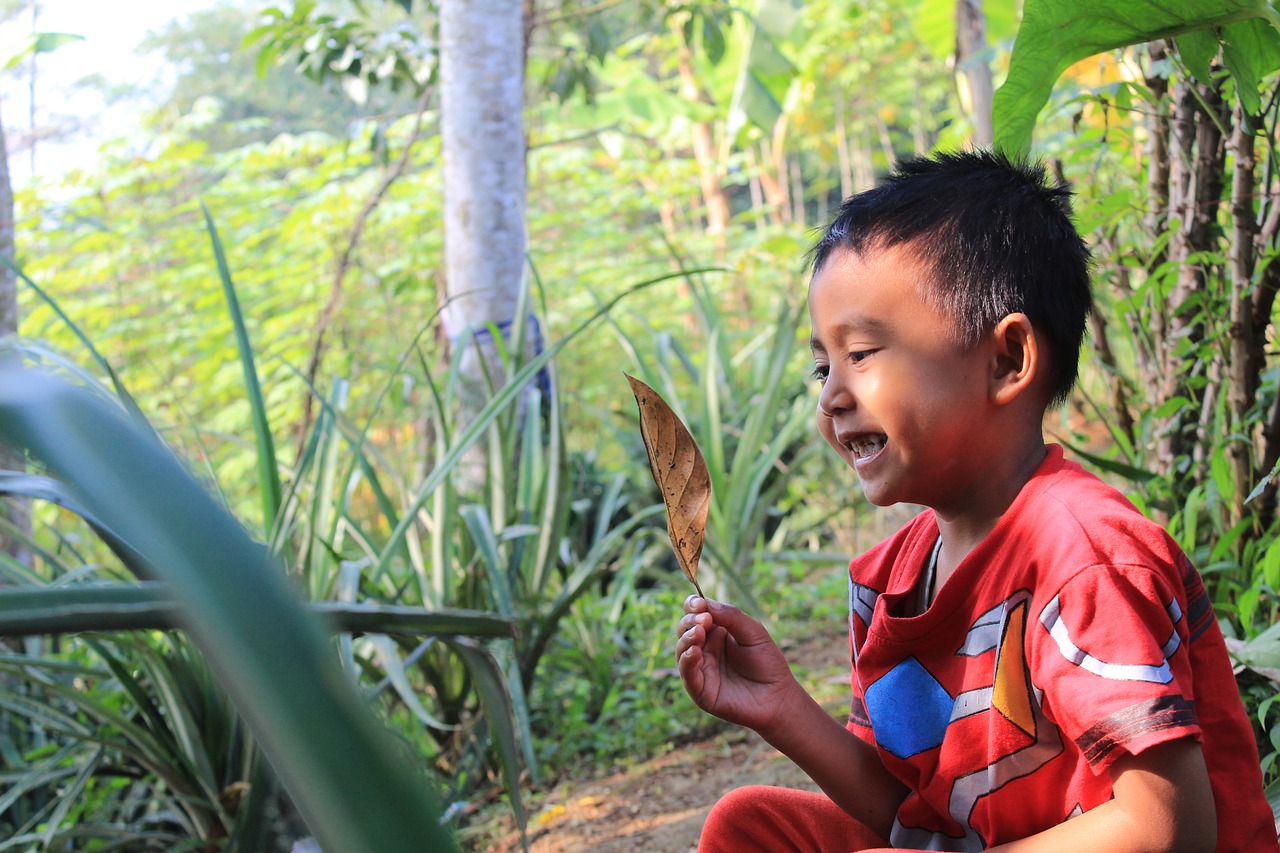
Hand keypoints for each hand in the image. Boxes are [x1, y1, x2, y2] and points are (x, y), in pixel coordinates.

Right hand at [675, 595, 802, 734]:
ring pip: (682, 650)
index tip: (698, 603)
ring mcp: (700, 669)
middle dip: (690, 621)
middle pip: (685, 629)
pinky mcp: (699, 690)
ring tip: (699, 632)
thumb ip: (732, 617)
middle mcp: (704, 648)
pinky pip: (687, 673)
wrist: (777, 697)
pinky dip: (687, 660)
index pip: (696, 613)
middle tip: (704, 619)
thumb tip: (706, 603)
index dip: (693, 605)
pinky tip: (695, 651)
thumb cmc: (767, 663)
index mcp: (716, 632)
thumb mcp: (753, 632)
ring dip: (687, 638)